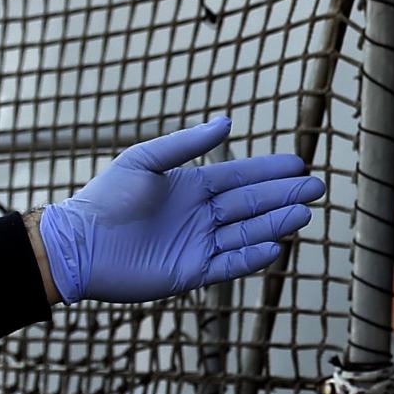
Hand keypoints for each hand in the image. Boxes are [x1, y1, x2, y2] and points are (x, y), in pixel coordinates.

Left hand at [36, 117, 324, 302]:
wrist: (77, 244)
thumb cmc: (105, 197)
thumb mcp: (144, 160)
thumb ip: (186, 144)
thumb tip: (227, 122)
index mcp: (192, 187)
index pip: (240, 177)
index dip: (269, 171)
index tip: (298, 164)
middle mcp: (201, 215)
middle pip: (251, 204)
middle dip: (283, 195)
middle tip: (316, 188)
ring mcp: (198, 244)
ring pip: (247, 232)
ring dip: (276, 223)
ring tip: (304, 213)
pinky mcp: (191, 272)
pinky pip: (229, 263)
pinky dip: (253, 255)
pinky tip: (276, 245)